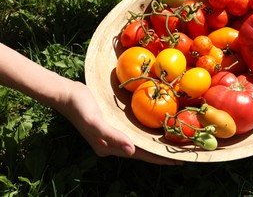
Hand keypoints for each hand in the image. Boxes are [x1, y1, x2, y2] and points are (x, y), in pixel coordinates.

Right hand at [58, 81, 181, 164]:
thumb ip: (112, 136)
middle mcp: (113, 144)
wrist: (67, 94)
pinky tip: (155, 130)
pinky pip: (134, 132)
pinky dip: (146, 133)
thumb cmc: (81, 106)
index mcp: (109, 147)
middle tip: (182, 153)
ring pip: (140, 142)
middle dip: (161, 153)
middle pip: (143, 151)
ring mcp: (113, 135)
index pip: (141, 155)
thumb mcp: (95, 121)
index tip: (178, 161)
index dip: (160, 159)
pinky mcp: (113, 125)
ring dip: (156, 144)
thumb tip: (133, 151)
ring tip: (173, 143)